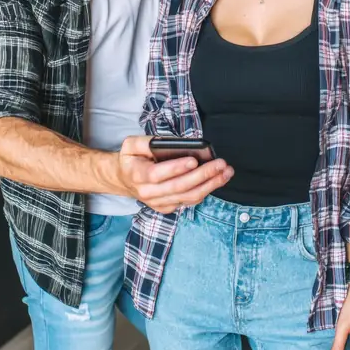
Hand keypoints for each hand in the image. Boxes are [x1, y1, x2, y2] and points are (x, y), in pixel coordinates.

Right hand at [118, 135, 233, 212]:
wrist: (123, 180)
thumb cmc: (131, 159)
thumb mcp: (131, 144)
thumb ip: (146, 142)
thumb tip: (168, 142)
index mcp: (137, 175)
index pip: (158, 174)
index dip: (176, 168)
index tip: (194, 160)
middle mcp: (148, 192)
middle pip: (179, 187)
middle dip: (203, 175)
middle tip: (220, 164)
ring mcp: (159, 203)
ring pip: (188, 197)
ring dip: (210, 185)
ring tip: (226, 172)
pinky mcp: (168, 208)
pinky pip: (189, 202)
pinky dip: (205, 191)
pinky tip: (217, 180)